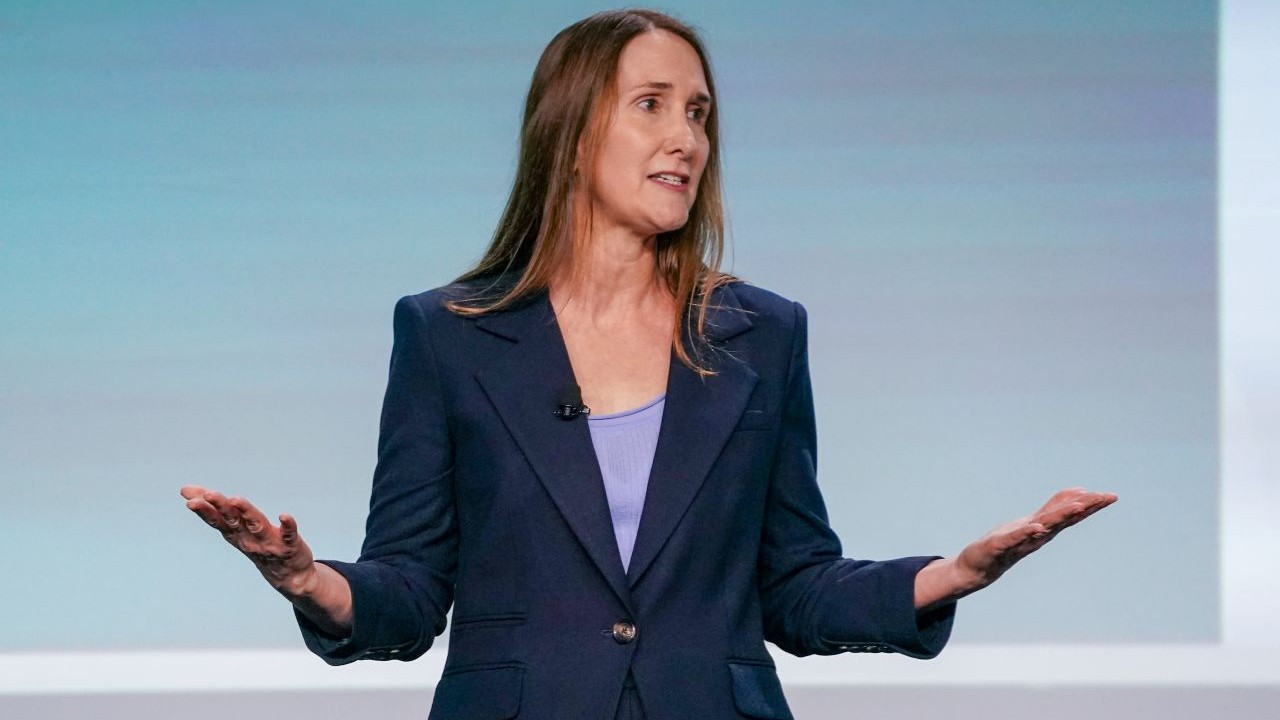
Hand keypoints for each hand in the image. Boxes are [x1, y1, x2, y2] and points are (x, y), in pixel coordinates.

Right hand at [180, 485, 317, 599]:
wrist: (290, 578)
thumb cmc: (259, 547)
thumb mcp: (235, 530)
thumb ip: (217, 509)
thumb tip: (187, 490)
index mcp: (236, 535)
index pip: (217, 521)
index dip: (204, 510)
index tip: (189, 498)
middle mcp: (249, 539)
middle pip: (233, 521)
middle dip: (220, 507)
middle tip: (207, 495)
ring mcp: (269, 543)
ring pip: (256, 525)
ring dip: (246, 512)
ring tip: (236, 499)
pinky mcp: (289, 545)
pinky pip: (288, 535)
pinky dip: (287, 526)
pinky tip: (285, 515)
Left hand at [953, 486, 1117, 591]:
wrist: (978, 569)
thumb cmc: (1006, 544)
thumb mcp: (1031, 521)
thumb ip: (1052, 509)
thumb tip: (1077, 492)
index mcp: (1045, 529)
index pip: (1072, 515)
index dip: (1091, 505)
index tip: (1112, 496)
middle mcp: (1038, 536)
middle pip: (1064, 519)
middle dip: (1086, 508)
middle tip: (1107, 498)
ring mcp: (1021, 541)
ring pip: (1045, 527)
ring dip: (1061, 516)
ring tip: (1079, 505)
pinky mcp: (1001, 546)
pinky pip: (1016, 538)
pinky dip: (1027, 533)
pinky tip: (1037, 527)